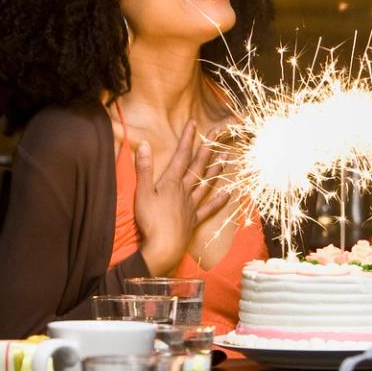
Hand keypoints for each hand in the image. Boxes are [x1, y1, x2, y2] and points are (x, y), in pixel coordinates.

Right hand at [132, 124, 228, 273]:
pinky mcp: (194, 220)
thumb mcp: (142, 192)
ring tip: (226, 157)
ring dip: (216, 169)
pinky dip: (219, 201)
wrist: (163, 247)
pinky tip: (229, 194)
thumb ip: (144, 168)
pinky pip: (209, 208)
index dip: (187, 139)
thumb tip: (143, 144)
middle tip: (218, 134)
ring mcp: (192, 205)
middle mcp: (185, 190)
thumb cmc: (150, 220)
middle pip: (198, 166)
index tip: (193, 124)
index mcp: (171, 182)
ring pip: (206, 183)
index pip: (181, 156)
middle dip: (206, 149)